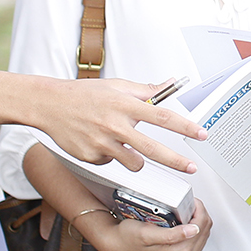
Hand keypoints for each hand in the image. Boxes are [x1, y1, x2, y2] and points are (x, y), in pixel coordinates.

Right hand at [35, 77, 205, 173]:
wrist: (50, 105)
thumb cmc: (84, 94)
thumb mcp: (117, 86)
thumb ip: (146, 90)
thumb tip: (170, 83)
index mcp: (125, 106)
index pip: (163, 117)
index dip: (185, 127)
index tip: (201, 134)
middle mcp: (115, 126)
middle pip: (153, 149)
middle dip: (176, 161)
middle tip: (190, 168)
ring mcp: (103, 143)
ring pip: (133, 163)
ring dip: (136, 158)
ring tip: (124, 143)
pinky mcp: (91, 157)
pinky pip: (111, 162)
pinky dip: (110, 154)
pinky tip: (98, 141)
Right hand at [83, 199, 211, 250]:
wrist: (116, 246)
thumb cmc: (127, 238)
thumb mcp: (147, 233)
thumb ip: (172, 234)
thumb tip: (193, 230)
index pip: (201, 227)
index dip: (198, 210)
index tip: (191, 201)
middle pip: (205, 231)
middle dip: (199, 215)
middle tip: (188, 204)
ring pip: (202, 236)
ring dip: (197, 221)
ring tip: (185, 213)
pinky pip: (195, 242)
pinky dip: (193, 229)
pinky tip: (184, 223)